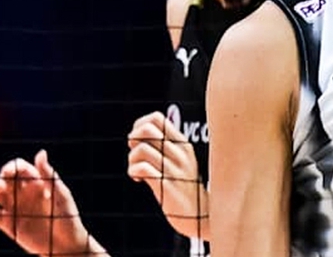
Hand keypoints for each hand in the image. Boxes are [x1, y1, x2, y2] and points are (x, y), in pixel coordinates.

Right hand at [0, 150, 104, 255]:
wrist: (64, 245)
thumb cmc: (67, 216)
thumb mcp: (60, 194)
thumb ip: (48, 174)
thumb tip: (40, 152)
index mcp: (36, 182)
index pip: (18, 168)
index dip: (11, 167)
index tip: (9, 173)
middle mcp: (23, 193)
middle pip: (4, 180)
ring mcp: (14, 208)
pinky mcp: (8, 224)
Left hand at [127, 111, 207, 239]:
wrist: (201, 214)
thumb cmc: (184, 186)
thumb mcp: (180, 161)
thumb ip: (163, 146)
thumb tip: (136, 134)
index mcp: (182, 144)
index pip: (157, 118)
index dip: (140, 124)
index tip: (139, 140)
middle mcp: (179, 153)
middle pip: (147, 130)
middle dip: (133, 139)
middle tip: (135, 152)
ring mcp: (174, 169)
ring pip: (142, 150)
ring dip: (131, 159)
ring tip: (136, 169)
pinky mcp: (166, 186)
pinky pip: (143, 169)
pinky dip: (133, 172)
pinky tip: (138, 179)